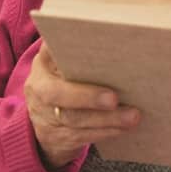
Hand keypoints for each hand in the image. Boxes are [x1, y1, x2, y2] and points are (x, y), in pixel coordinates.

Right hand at [24, 42, 140, 168]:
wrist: (47, 119)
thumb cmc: (68, 80)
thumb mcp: (66, 63)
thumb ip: (81, 51)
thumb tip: (116, 34)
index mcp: (42, 64)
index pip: (48, 55)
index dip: (62, 54)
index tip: (88, 56)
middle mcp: (38, 89)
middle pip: (58, 95)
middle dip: (88, 97)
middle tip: (115, 98)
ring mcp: (43, 116)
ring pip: (74, 119)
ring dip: (106, 119)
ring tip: (132, 116)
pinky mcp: (55, 137)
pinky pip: (81, 136)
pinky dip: (105, 132)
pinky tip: (123, 128)